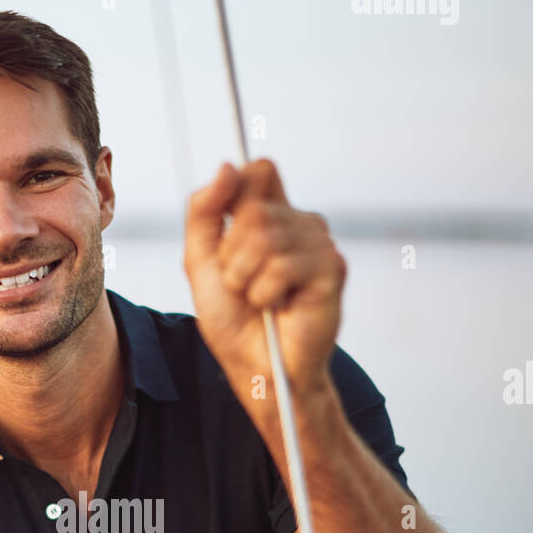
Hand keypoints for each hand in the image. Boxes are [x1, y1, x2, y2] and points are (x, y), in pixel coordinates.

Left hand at [183, 158, 346, 402]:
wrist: (255, 367)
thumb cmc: (233, 320)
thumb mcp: (200, 262)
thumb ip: (204, 212)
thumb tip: (229, 166)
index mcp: (272, 215)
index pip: (259, 171)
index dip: (235, 196)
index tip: (225, 237)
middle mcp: (300, 223)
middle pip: (253, 208)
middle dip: (232, 256)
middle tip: (242, 285)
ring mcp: (319, 244)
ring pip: (265, 236)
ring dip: (246, 279)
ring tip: (259, 300)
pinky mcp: (332, 269)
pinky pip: (282, 265)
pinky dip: (265, 293)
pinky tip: (278, 307)